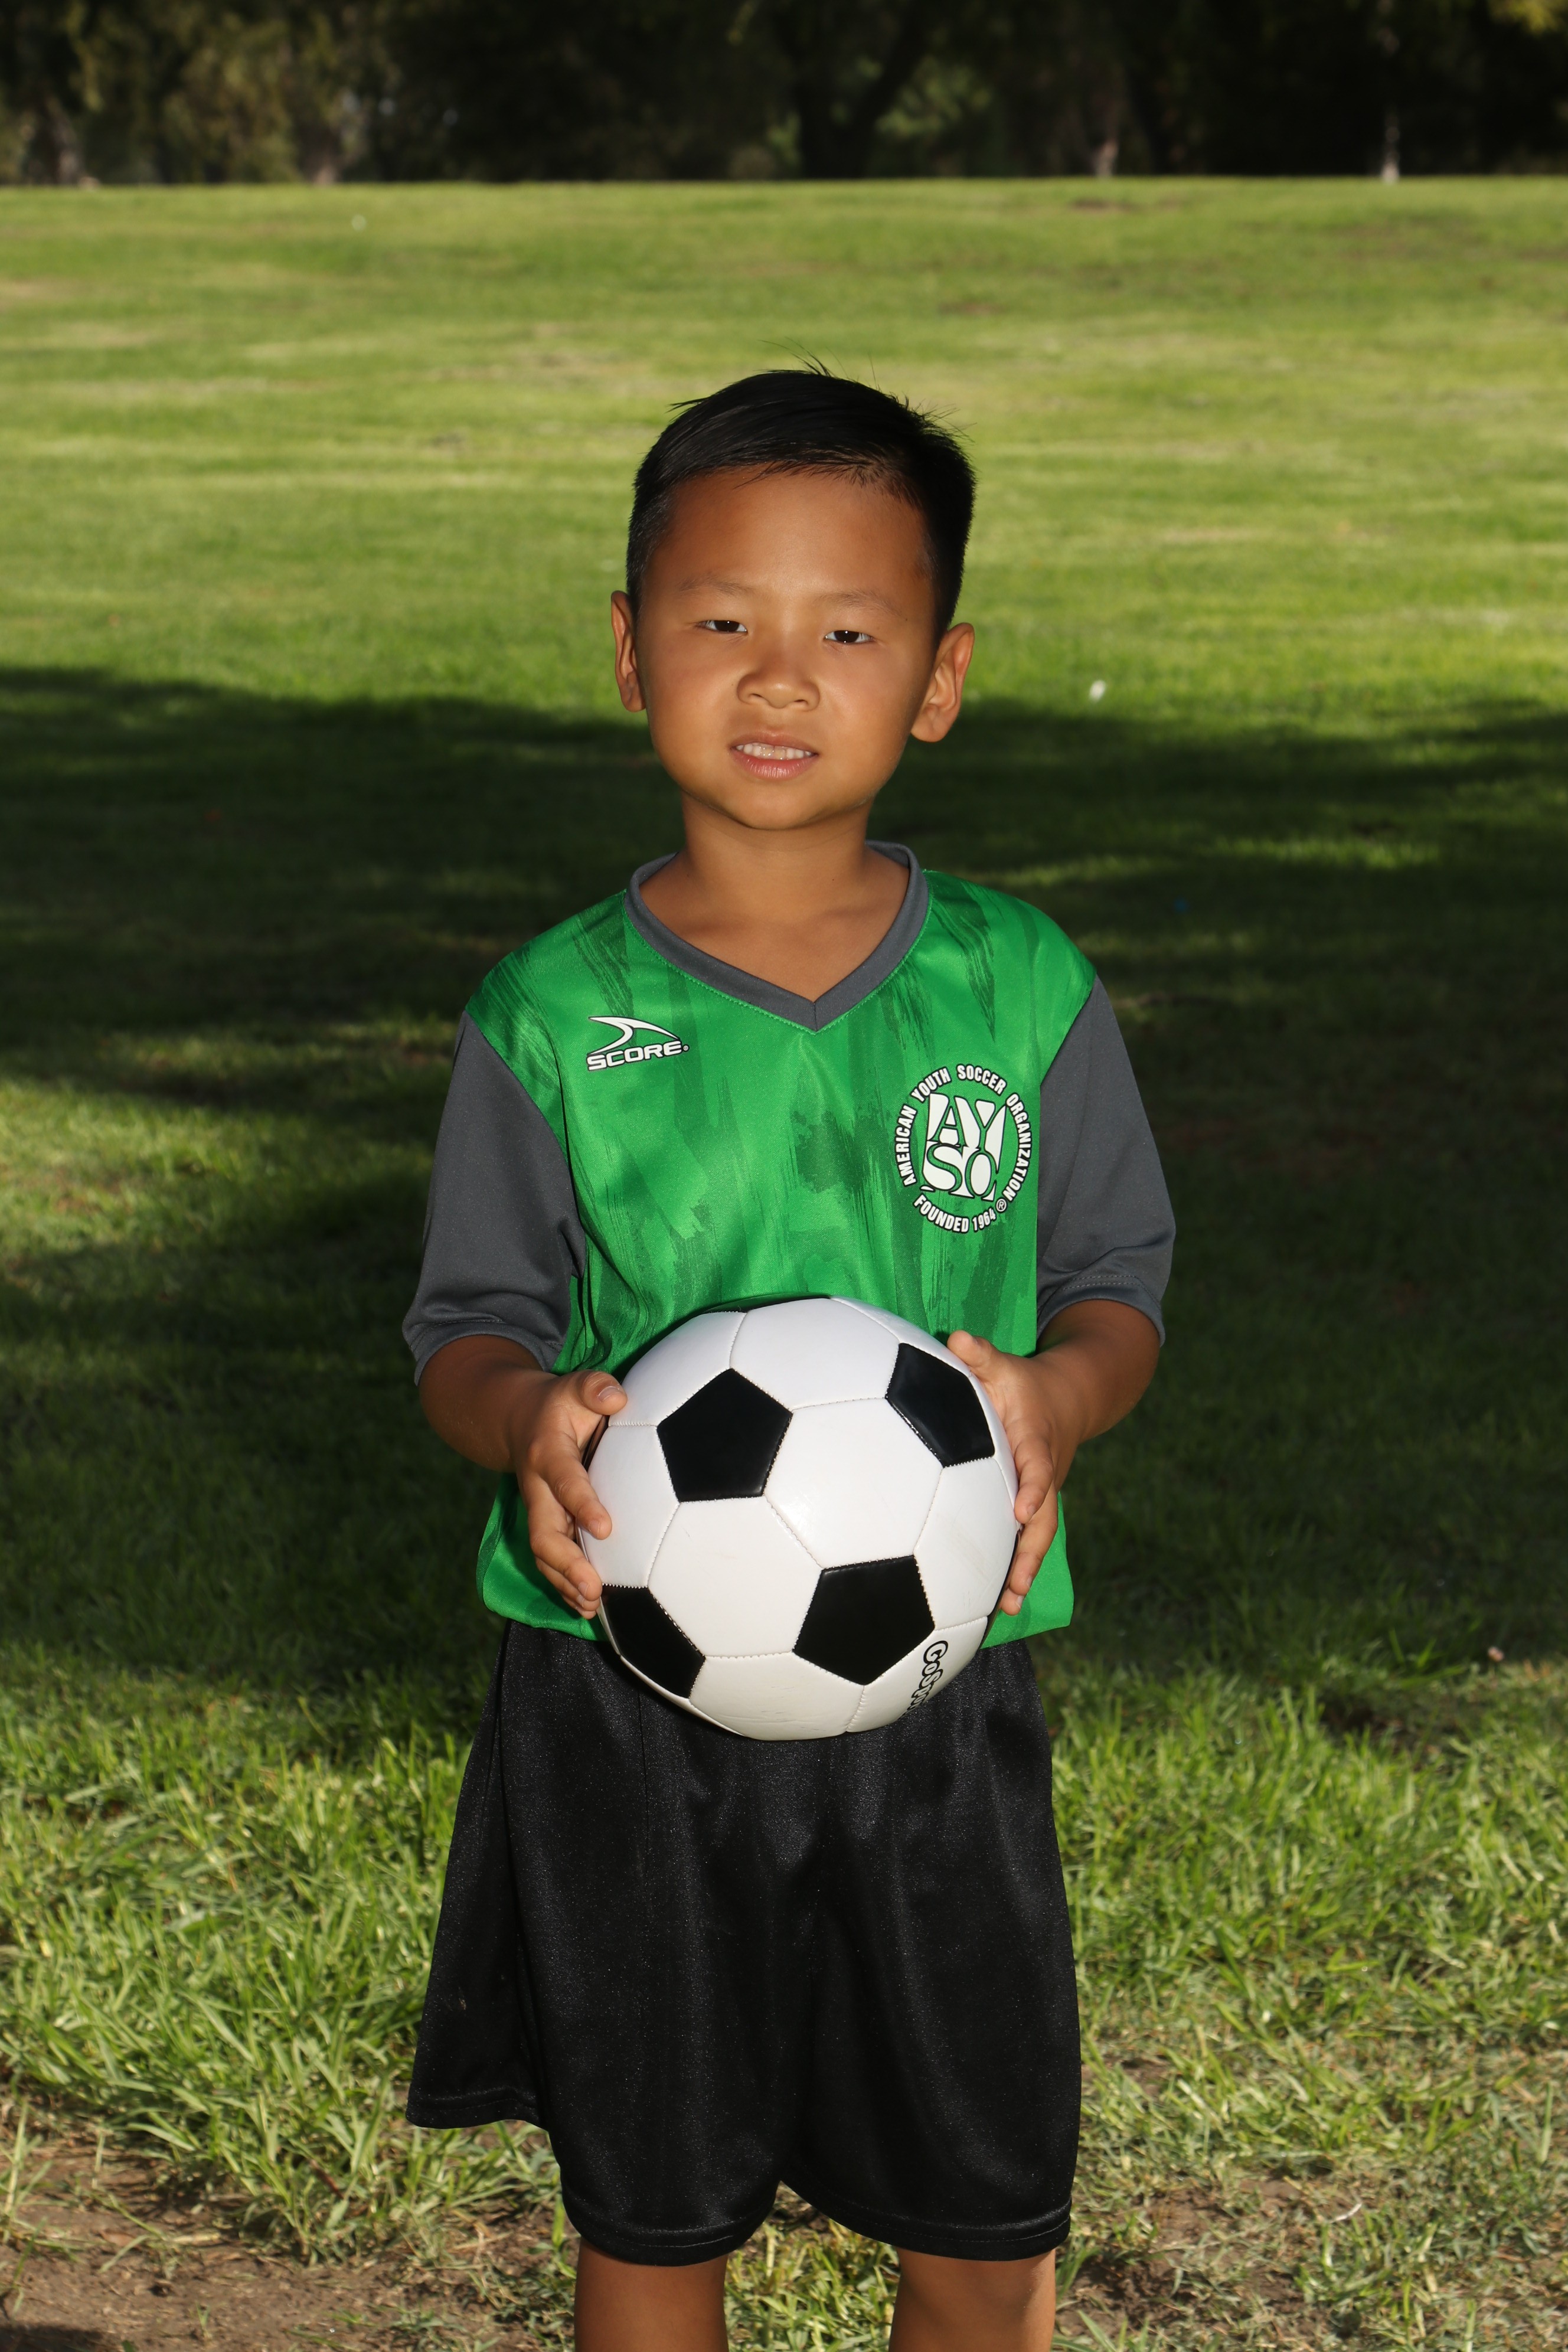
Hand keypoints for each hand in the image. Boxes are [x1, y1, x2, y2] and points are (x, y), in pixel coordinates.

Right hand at [505, 1367, 627, 1618]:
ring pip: (544, 1554)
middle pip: (543, 1533)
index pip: (565, 1481)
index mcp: (548, 1454)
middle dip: (567, 1563)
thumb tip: (617, 1395)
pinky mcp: (543, 1526)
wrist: (517, 1418)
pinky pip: (549, 1561)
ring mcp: (538, 1512)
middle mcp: (538, 1489)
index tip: (605, 1528)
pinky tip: (586, 1609)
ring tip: (591, 1608)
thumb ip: (595, 1387)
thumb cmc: (561, 1404)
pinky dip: (563, 1586)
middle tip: (593, 1588)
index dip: (582, 1504)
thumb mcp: (576, 1386)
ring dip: (564, 1583)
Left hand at [946, 1332, 1070, 1615]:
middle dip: (1030, 1554)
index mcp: (1034, 1442)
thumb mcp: (1004, 1364)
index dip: (1033, 1489)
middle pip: (1044, 1520)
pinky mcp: (1030, 1507)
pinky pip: (1024, 1541)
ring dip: (1023, 1572)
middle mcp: (1042, 1476)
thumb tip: (956, 1338)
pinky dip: (1013, 1569)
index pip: (1038, 1468)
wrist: (1065, 1400)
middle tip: (1015, 1587)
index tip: (1021, 1511)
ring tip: (1007, 1609)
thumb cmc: (1022, 1384)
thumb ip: (980, 1354)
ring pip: (1036, 1539)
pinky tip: (992, 1602)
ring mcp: (1039, 1496)